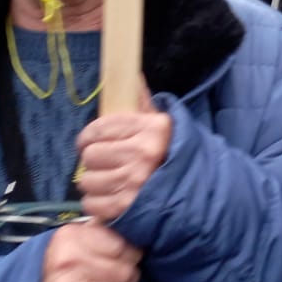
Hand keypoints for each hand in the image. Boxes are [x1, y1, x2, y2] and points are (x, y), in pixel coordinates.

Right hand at [40, 222, 141, 281]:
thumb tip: (135, 224)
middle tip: (115, 275)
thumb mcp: (77, 236)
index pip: (122, 247)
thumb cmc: (63, 261)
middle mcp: (68, 262)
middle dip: (126, 276)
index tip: (124, 255)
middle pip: (126, 272)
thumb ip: (104, 228)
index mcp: (72, 237)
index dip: (130, 253)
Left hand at [76, 84, 171, 223]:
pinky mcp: (127, 207)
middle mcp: (142, 153)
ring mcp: (134, 182)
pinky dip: (96, 203)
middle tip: (105, 163)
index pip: (100, 128)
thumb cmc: (170, 153)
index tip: (89, 142)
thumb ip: (142, 102)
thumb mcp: (161, 124)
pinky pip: (92, 204)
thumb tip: (133, 74)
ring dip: (94, 183)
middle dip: (94, 160)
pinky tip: (110, 197)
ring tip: (108, 181)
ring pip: (88, 181)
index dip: (88, 137)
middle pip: (91, 155)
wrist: (194, 189)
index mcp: (151, 128)